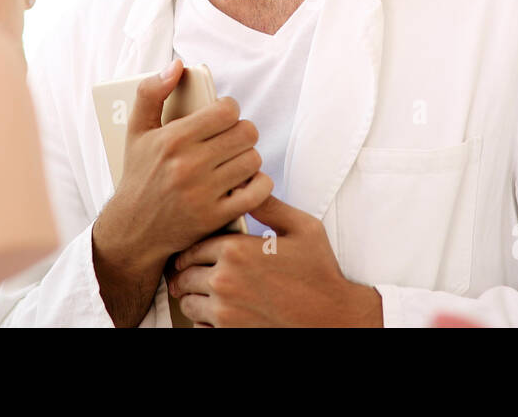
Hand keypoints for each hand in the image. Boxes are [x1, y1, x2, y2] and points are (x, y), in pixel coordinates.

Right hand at [92, 60, 272, 325]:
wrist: (132, 230)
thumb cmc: (138, 176)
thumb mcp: (136, 131)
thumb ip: (151, 92)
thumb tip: (177, 64)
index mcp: (173, 139)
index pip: (227, 111)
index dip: (230, 110)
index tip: (223, 117)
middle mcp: (188, 165)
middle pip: (246, 133)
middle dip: (243, 132)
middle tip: (233, 138)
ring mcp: (204, 193)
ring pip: (253, 160)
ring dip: (249, 158)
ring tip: (236, 159)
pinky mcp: (215, 217)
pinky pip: (258, 192)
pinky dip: (260, 184)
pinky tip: (248, 181)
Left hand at [167, 195, 382, 326]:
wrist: (332, 318)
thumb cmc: (320, 273)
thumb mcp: (302, 228)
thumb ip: (268, 205)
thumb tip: (247, 183)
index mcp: (236, 251)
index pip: (195, 245)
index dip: (194, 248)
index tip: (196, 252)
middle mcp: (224, 280)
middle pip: (184, 273)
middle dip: (187, 271)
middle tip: (193, 271)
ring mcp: (224, 311)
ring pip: (188, 301)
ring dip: (193, 296)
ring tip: (205, 292)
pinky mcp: (229, 333)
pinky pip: (198, 327)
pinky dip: (202, 321)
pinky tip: (218, 314)